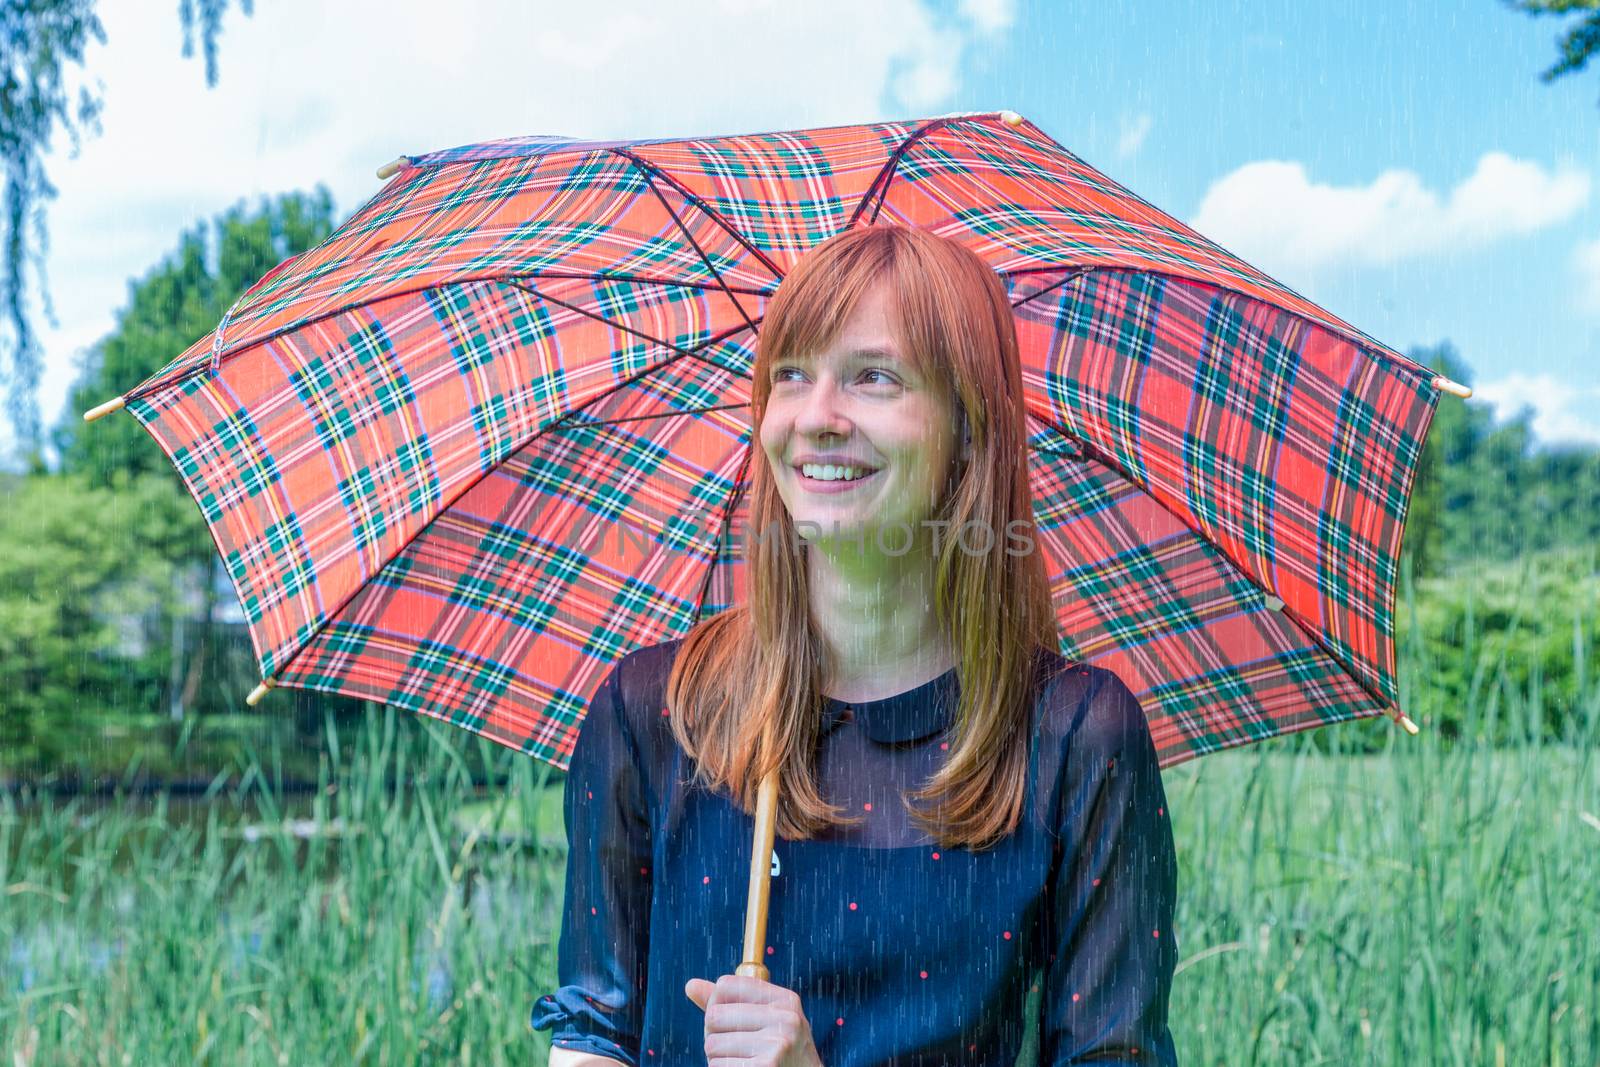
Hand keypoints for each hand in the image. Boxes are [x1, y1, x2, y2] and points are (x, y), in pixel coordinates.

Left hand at [685, 974, 823, 1066]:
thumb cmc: (778, 1055)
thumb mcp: (766, 1022)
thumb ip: (729, 1003)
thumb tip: (690, 985)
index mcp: (785, 1000)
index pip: (725, 985)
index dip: (716, 1005)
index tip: (728, 1022)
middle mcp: (785, 1019)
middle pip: (714, 1016)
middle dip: (714, 1035)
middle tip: (735, 1048)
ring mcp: (777, 1045)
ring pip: (712, 1045)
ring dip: (718, 1058)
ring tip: (742, 1061)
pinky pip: (718, 1066)